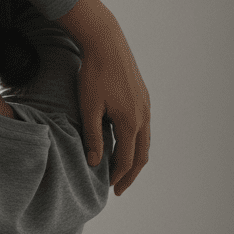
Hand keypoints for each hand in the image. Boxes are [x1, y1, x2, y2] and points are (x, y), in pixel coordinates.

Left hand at [58, 0, 150, 195]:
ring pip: (144, 141)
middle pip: (141, 154)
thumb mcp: (88, 108)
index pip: (126, 159)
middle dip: (130, 174)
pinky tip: (123, 144)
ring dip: (134, 158)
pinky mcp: (142, 98)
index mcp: (130, 122)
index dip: (117, 176)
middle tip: (119, 188)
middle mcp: (143, 116)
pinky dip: (135, 142)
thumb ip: (93, 136)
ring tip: (121, 170)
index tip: (109, 189)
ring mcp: (145, 106)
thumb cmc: (93, 76)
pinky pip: (143, 127)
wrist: (107, 44)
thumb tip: (95, 162)